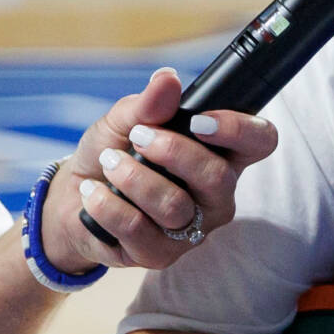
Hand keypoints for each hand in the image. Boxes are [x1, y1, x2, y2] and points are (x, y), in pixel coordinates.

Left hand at [41, 67, 278, 274]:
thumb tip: (167, 79)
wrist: (74, 197)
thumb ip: (148, 103)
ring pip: (174, 206)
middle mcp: (216, 196)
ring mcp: (191, 229)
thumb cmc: (113, 152)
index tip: (198, 120)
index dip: (239, 129)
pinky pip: (138, 230)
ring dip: (133, 177)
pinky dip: (108, 204)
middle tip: (137, 136)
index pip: (260, 141)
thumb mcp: (124, 120)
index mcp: (221, 154)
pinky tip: (94, 191)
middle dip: (171, 150)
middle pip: (216, 177)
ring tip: (108, 162)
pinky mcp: (159, 255)